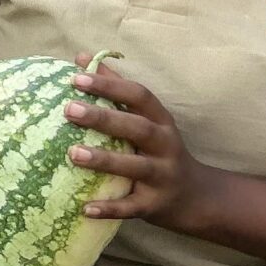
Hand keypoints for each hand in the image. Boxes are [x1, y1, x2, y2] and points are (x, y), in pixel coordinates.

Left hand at [64, 55, 223, 230]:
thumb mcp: (145, 118)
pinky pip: (131, 207)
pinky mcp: (155, 205)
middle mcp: (165, 145)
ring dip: (104, 160)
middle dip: (104, 118)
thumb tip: (81, 57)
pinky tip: (85, 208)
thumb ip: (115, 89)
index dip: (111, 84)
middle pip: (137, 128)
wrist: (197, 197)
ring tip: (72, 154)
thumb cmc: (158, 150)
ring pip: (135, 167)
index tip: (77, 77)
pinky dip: (110, 208)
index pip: (139, 95)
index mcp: (160, 121)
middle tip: (69, 110)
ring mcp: (163, 176)